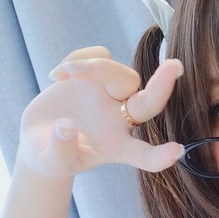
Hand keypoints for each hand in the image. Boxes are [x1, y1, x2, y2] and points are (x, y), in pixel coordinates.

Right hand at [17, 46, 184, 179]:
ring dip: (96, 68)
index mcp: (118, 148)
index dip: (160, 156)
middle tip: (174, 66)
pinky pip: (101, 55)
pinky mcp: (97, 74)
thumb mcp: (51, 162)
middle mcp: (121, 120)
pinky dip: (79, 58)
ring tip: (65, 74)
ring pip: (123, 74)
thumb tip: (66, 128)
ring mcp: (111, 95)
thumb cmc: (51, 154)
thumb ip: (60, 151)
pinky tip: (58, 75)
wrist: (41, 134)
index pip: (143, 155)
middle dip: (161, 87)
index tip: (177, 151)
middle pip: (147, 103)